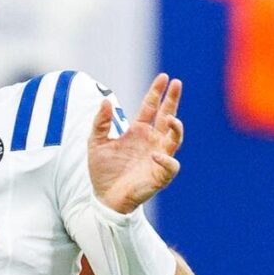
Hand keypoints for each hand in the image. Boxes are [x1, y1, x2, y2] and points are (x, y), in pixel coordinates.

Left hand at [89, 74, 183, 213]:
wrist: (104, 197)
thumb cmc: (103, 170)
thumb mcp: (95, 142)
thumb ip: (100, 122)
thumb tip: (105, 100)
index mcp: (139, 131)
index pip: (151, 107)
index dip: (156, 92)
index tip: (164, 77)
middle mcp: (152, 141)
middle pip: (168, 116)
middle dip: (173, 100)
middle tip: (177, 84)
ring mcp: (158, 157)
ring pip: (175, 139)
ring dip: (176, 128)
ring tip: (170, 119)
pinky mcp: (160, 175)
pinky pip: (170, 165)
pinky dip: (166, 159)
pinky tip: (155, 155)